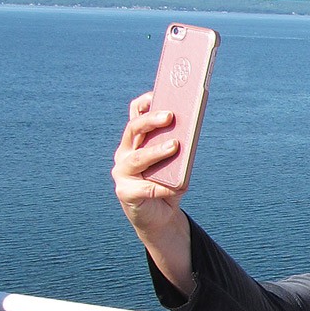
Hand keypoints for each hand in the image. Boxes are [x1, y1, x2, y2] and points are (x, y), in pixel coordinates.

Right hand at [111, 92, 195, 295]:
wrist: (160, 218)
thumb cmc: (168, 185)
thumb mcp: (176, 164)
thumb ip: (178, 149)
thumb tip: (187, 135)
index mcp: (135, 141)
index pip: (134, 115)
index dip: (144, 103)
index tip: (157, 92)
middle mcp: (125, 154)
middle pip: (134, 130)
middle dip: (151, 121)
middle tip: (170, 115)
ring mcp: (122, 173)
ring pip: (138, 157)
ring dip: (156, 151)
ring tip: (175, 145)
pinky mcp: (125, 193)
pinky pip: (145, 189)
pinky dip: (161, 188)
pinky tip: (174, 188)